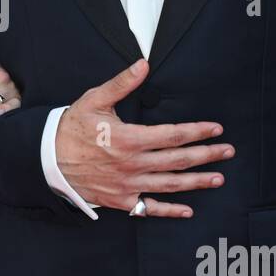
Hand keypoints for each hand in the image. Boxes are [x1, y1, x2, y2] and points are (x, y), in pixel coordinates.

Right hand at [55, 58, 235, 216]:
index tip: (216, 129)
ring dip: (196, 182)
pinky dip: (170, 210)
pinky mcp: (120, 200)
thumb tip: (143, 65)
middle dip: (206, 156)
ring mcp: (127, 185)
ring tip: (217, 178)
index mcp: (129, 139)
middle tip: (228, 152)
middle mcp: (132, 165)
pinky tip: (188, 210)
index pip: (173, 135)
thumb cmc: (71, 128)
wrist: (47, 158)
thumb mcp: (95, 100)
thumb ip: (122, 83)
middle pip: (178, 160)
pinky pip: (150, 208)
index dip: (197, 132)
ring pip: (170, 185)